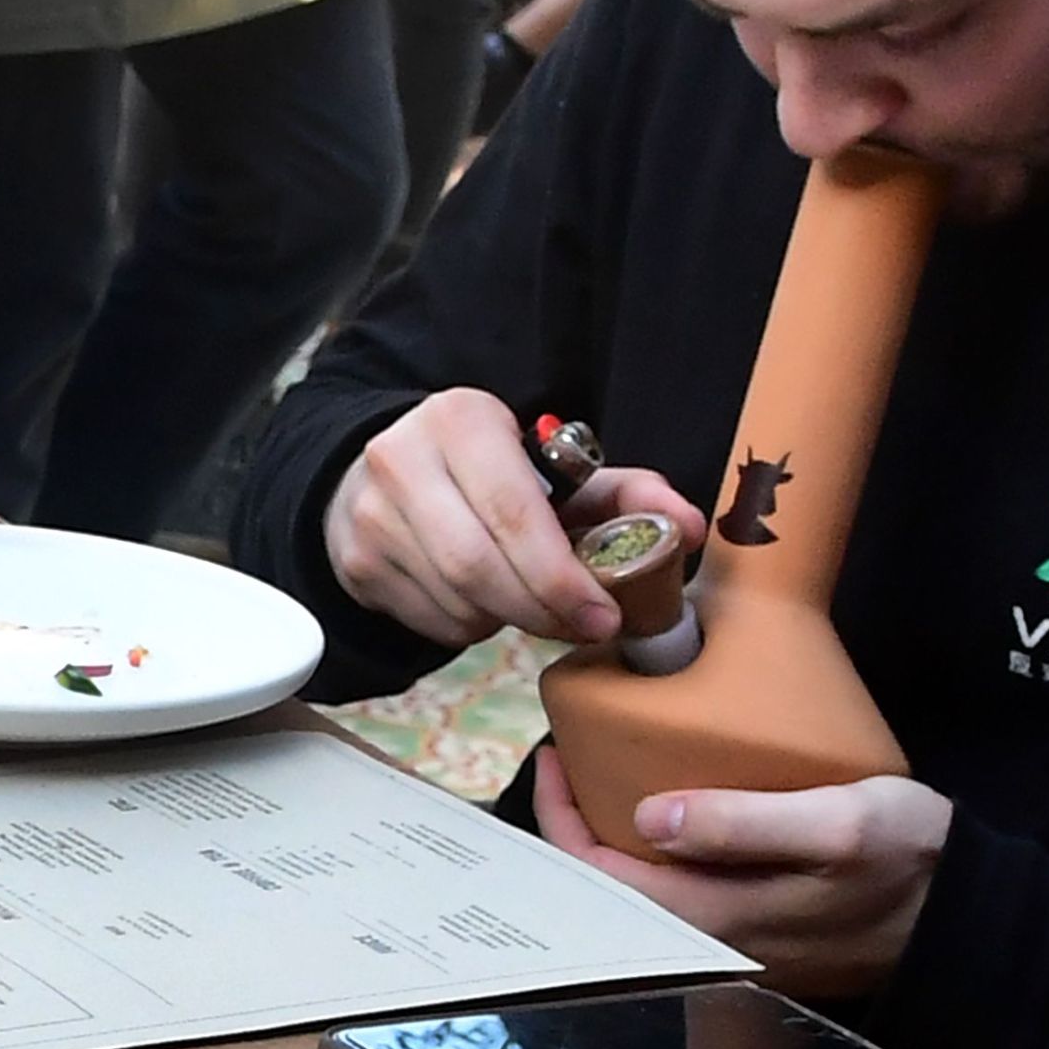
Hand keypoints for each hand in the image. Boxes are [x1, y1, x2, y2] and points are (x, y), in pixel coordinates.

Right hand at [323, 388, 701, 647]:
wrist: (384, 475)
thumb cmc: (492, 474)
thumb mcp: (560, 469)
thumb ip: (629, 493)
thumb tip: (691, 528)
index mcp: (462, 420)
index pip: (513, 513)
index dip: (561, 575)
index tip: (604, 614)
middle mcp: (402, 459)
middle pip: (478, 565)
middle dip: (542, 609)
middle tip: (585, 627)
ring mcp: (371, 515)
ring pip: (456, 601)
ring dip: (509, 618)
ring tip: (533, 601)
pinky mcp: (357, 563)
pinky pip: (431, 621)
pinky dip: (474, 627)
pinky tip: (487, 602)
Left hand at [535, 752, 951, 995]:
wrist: (969, 914)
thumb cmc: (911, 860)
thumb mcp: (837, 824)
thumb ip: (744, 823)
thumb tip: (650, 815)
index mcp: (719, 916)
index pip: (603, 878)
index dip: (564, 819)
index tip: (555, 754)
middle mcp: (713, 941)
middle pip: (611, 890)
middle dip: (578, 827)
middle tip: (571, 756)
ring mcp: (735, 942)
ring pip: (643, 891)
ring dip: (614, 838)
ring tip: (605, 773)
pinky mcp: (759, 929)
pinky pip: (679, 891)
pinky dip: (655, 851)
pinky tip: (666, 809)